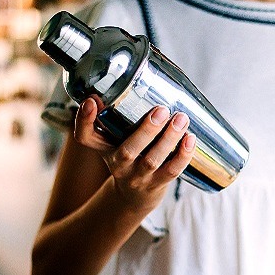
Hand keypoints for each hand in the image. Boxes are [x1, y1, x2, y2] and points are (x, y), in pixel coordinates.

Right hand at [74, 98, 194, 211]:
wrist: (135, 195)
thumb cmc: (129, 156)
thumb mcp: (115, 139)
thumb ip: (120, 115)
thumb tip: (135, 78)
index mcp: (104, 148)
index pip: (85, 137)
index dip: (84, 120)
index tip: (91, 101)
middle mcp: (118, 164)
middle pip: (127, 151)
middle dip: (145, 130)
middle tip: (161, 110)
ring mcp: (138, 177)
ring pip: (152, 160)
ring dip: (169, 139)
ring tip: (182, 119)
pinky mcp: (157, 184)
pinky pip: (172, 171)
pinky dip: (183, 155)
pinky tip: (191, 139)